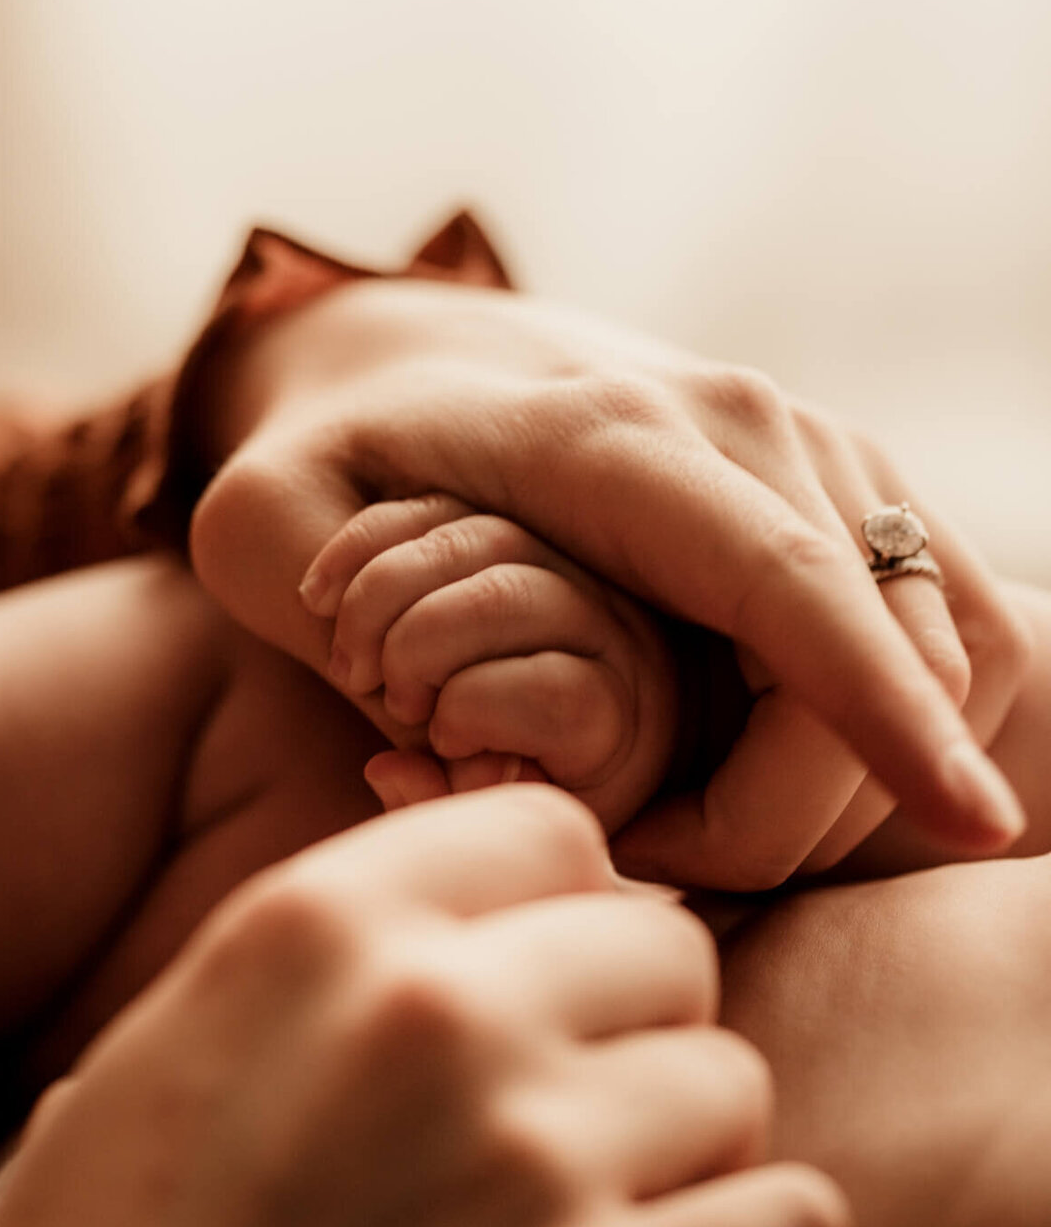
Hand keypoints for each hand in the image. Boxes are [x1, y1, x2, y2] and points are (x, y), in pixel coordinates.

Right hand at [0, 789, 844, 1226]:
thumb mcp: (168, 1051)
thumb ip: (324, 964)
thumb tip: (459, 925)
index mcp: (317, 927)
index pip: (553, 832)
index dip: (570, 910)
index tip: (557, 980)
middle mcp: (434, 1012)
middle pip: (663, 948)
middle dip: (639, 1026)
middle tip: (591, 1115)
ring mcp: (528, 1158)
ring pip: (732, 1082)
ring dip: (692, 1153)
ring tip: (616, 1218)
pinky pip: (795, 1223)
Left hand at [190, 276, 1027, 887]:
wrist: (418, 362)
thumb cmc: (341, 458)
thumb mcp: (255, 515)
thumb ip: (295, 596)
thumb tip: (402, 720)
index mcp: (620, 438)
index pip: (783, 580)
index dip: (880, 708)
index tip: (972, 826)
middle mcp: (748, 429)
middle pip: (875, 646)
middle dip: (807, 805)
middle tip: (655, 864)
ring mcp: (811, 452)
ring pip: (922, 647)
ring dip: (848, 775)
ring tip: (688, 824)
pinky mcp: (840, 491)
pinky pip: (924, 632)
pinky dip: (880, 729)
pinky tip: (765, 776)